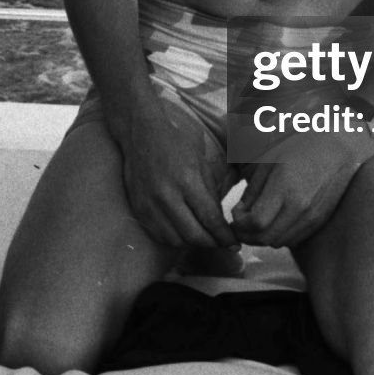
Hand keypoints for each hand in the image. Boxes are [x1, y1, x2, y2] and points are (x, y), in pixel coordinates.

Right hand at [116, 103, 234, 249]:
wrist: (140, 131)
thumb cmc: (176, 141)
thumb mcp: (201, 162)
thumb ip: (210, 193)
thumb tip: (219, 221)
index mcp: (187, 181)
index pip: (210, 219)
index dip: (225, 236)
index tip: (235, 244)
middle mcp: (166, 196)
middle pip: (194, 235)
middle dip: (212, 244)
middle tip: (222, 244)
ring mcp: (149, 204)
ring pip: (176, 240)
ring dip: (193, 243)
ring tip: (203, 237)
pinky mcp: (138, 208)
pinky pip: (158, 235)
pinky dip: (174, 239)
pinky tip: (183, 232)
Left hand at [230, 133, 366, 248]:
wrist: (339, 149)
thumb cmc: (300, 148)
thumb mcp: (269, 161)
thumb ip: (253, 190)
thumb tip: (241, 213)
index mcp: (284, 187)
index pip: (256, 223)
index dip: (240, 222)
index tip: (236, 211)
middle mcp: (300, 206)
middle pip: (265, 238)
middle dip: (247, 233)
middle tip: (240, 222)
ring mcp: (312, 216)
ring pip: (279, 242)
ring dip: (263, 236)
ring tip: (257, 220)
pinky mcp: (320, 221)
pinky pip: (294, 239)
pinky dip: (279, 235)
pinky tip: (276, 219)